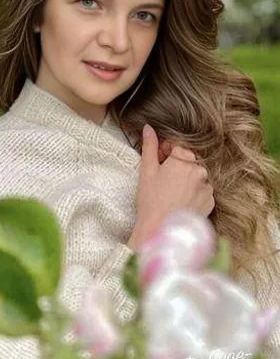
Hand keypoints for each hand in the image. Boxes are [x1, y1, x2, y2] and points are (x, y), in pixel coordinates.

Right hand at [128, 124, 214, 249]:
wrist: (161, 231)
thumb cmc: (151, 201)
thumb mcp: (147, 171)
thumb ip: (150, 146)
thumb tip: (148, 127)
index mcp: (184, 159)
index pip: (177, 145)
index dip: (165, 152)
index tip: (158, 162)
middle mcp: (200, 170)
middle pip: (188, 160)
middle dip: (176, 165)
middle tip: (162, 179)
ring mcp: (208, 186)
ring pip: (196, 175)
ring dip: (186, 179)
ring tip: (171, 193)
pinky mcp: (211, 201)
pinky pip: (202, 190)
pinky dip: (193, 192)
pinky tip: (180, 201)